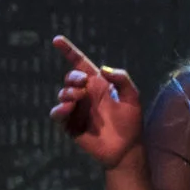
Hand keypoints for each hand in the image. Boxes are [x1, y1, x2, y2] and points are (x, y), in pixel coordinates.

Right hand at [50, 36, 144, 169]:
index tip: (57, 40)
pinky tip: (68, 108)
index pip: (81, 64)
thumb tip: (102, 69)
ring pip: (62, 94)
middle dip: (73, 77)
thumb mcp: (132, 97)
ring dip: (68, 92)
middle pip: (70, 78)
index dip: (69, 51)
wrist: (125, 149)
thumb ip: (122, 79)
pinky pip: (57, 114)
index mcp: (98, 85)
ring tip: (79, 99)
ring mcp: (76, 110)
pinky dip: (59, 109)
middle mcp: (85, 95)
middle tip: (83, 84)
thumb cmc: (130, 123)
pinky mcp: (70, 125)